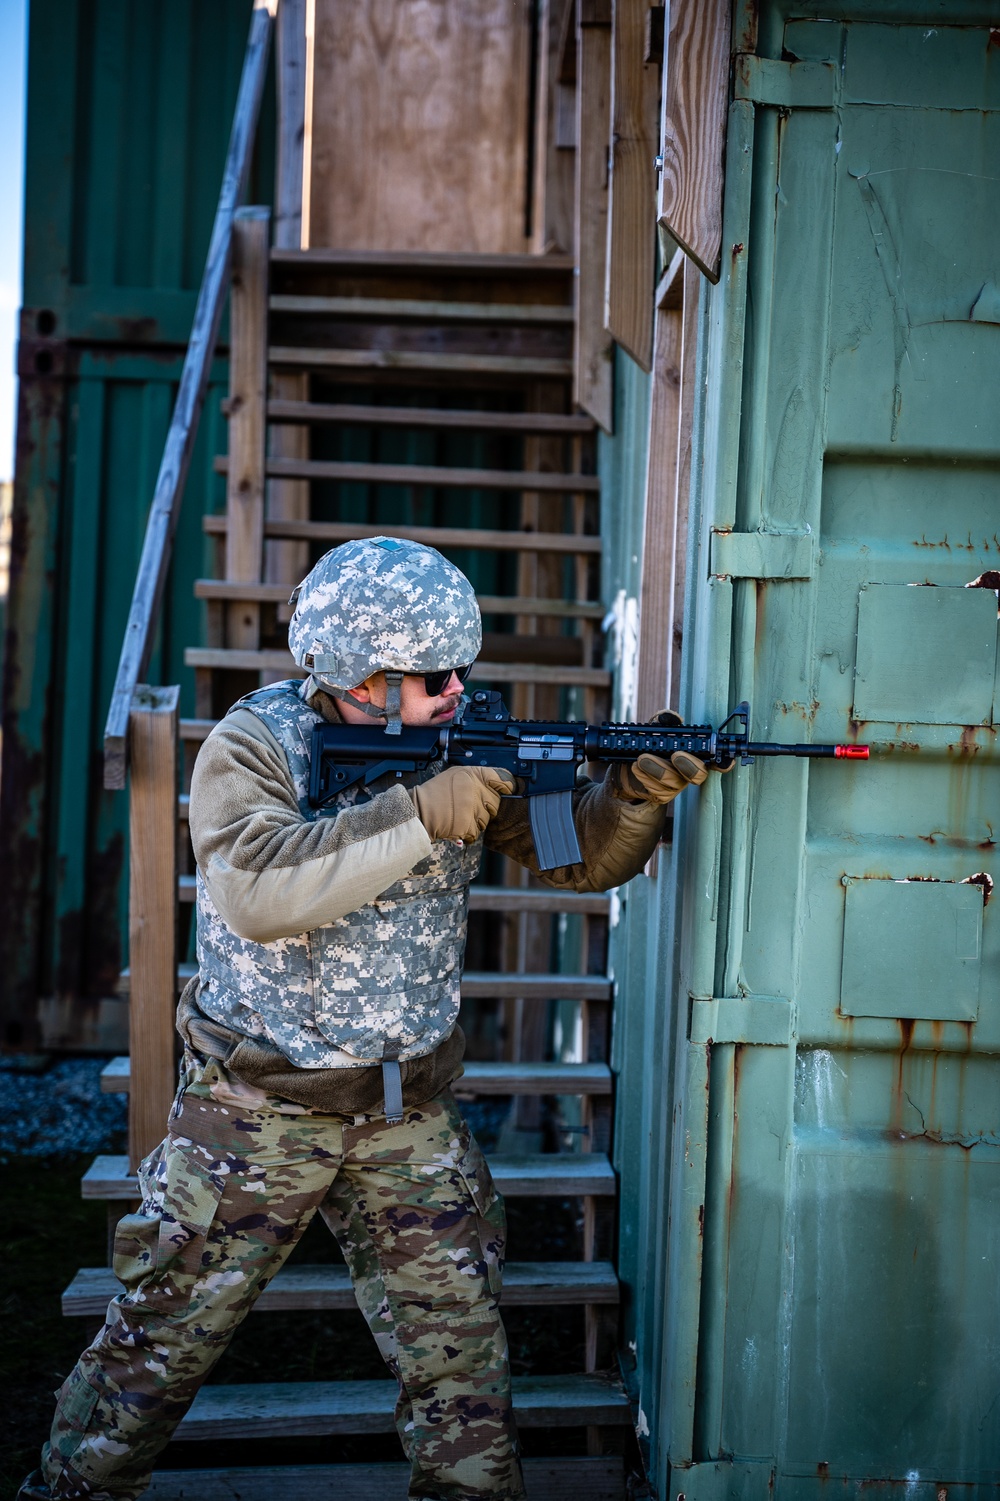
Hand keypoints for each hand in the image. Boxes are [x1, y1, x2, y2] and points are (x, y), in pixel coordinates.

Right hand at [410, 765, 515, 841]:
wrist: (419, 811)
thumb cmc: (434, 793)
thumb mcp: (455, 774)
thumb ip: (476, 777)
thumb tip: (499, 785)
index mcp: (474, 775)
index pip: (502, 779)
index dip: (506, 785)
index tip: (506, 789)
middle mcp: (476, 791)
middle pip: (495, 803)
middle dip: (486, 806)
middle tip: (469, 806)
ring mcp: (474, 809)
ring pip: (487, 819)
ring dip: (476, 820)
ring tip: (459, 814)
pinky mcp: (469, 826)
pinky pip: (476, 832)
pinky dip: (468, 832)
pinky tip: (456, 824)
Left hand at [608, 708, 730, 804]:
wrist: (626, 767)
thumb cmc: (646, 745)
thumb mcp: (653, 729)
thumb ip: (663, 721)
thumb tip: (670, 717)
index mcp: (693, 754)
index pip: (715, 760)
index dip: (723, 763)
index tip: (724, 762)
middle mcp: (688, 771)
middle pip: (698, 775)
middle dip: (689, 766)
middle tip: (675, 755)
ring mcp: (675, 784)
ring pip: (673, 781)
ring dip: (657, 768)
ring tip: (642, 758)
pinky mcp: (660, 795)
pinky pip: (657, 790)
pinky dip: (644, 777)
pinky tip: (635, 767)